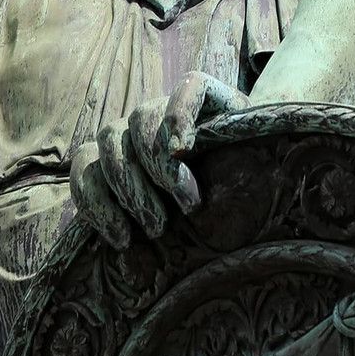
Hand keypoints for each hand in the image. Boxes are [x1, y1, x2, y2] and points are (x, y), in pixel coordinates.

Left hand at [68, 72, 243, 249]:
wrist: (268, 164)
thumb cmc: (215, 203)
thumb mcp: (174, 220)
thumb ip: (146, 228)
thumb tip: (130, 266)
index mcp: (122, 154)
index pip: (85, 164)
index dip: (94, 201)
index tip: (121, 238)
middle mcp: (139, 125)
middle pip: (109, 140)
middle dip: (130, 190)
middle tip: (158, 227)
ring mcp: (168, 103)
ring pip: (140, 118)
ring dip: (158, 167)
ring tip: (188, 205)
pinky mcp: (205, 89)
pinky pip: (185, 91)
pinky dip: (180, 119)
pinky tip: (187, 149)